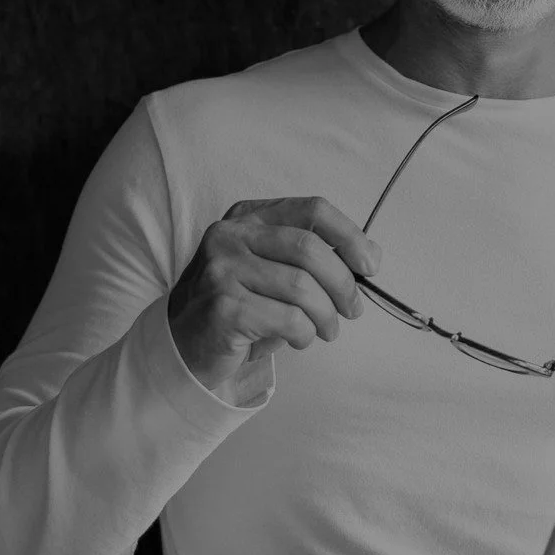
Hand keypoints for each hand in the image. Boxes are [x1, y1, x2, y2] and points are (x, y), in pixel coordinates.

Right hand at [168, 196, 381, 401]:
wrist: (183, 344)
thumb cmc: (239, 305)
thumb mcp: (271, 269)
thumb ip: (314, 257)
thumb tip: (372, 256)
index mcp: (247, 216)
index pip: (312, 209)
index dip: (350, 235)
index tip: (369, 265)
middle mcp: (230, 235)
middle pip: (310, 248)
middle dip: (343, 284)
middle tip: (352, 310)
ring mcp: (222, 269)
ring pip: (302, 288)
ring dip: (326, 316)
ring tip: (326, 330)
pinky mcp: (224, 307)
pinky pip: (288, 319)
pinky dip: (305, 334)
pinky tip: (299, 340)